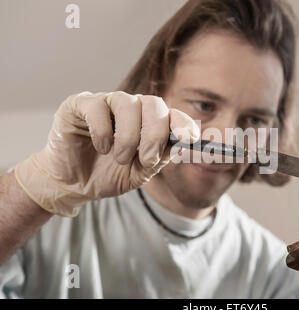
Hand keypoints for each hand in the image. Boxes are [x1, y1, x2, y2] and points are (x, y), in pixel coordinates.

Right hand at [14, 91, 199, 216]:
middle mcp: (132, 108)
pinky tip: (101, 147)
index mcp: (149, 123)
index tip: (190, 139)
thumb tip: (184, 143)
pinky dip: (103, 131)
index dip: (184, 124)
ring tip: (120, 158)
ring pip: (128, 103)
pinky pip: (98, 107)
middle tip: (146, 159)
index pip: (173, 115)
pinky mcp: (80, 104)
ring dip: (129, 136)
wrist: (75, 185)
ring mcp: (106, 103)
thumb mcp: (141, 171)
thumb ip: (161, 156)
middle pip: (154, 104)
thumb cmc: (109, 175)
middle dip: (155, 135)